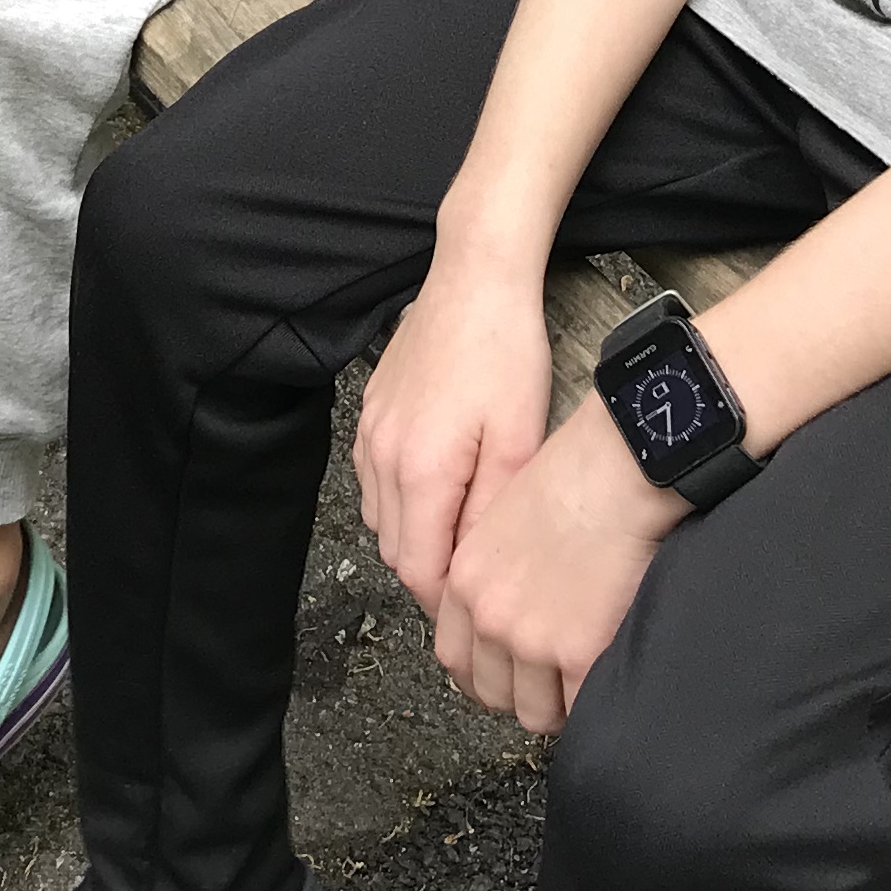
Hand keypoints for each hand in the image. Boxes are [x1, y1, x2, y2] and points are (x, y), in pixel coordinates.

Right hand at [355, 260, 549, 616]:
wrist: (474, 278)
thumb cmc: (505, 351)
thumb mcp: (520, 439)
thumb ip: (492, 513)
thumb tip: (477, 570)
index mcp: (421, 471)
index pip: (419, 572)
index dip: (446, 604)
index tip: (476, 613)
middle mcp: (383, 457)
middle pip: (396, 552)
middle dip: (431, 577)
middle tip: (476, 583)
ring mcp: (371, 433)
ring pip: (382, 519)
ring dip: (415, 539)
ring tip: (462, 537)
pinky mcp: (371, 413)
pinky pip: (375, 481)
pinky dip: (402, 501)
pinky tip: (440, 489)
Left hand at [432, 398, 683, 736]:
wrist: (616, 471)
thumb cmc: (575, 479)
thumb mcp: (503, 522)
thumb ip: (493, 575)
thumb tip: (508, 613)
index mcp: (465, 581)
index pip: (455, 658)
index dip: (484, 674)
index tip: (507, 676)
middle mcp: (488, 616)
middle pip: (490, 693)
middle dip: (520, 694)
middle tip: (551, 682)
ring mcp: (531, 640)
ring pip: (533, 713)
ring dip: (556, 704)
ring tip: (582, 682)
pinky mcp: (578, 654)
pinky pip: (578, 708)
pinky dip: (592, 701)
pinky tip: (606, 677)